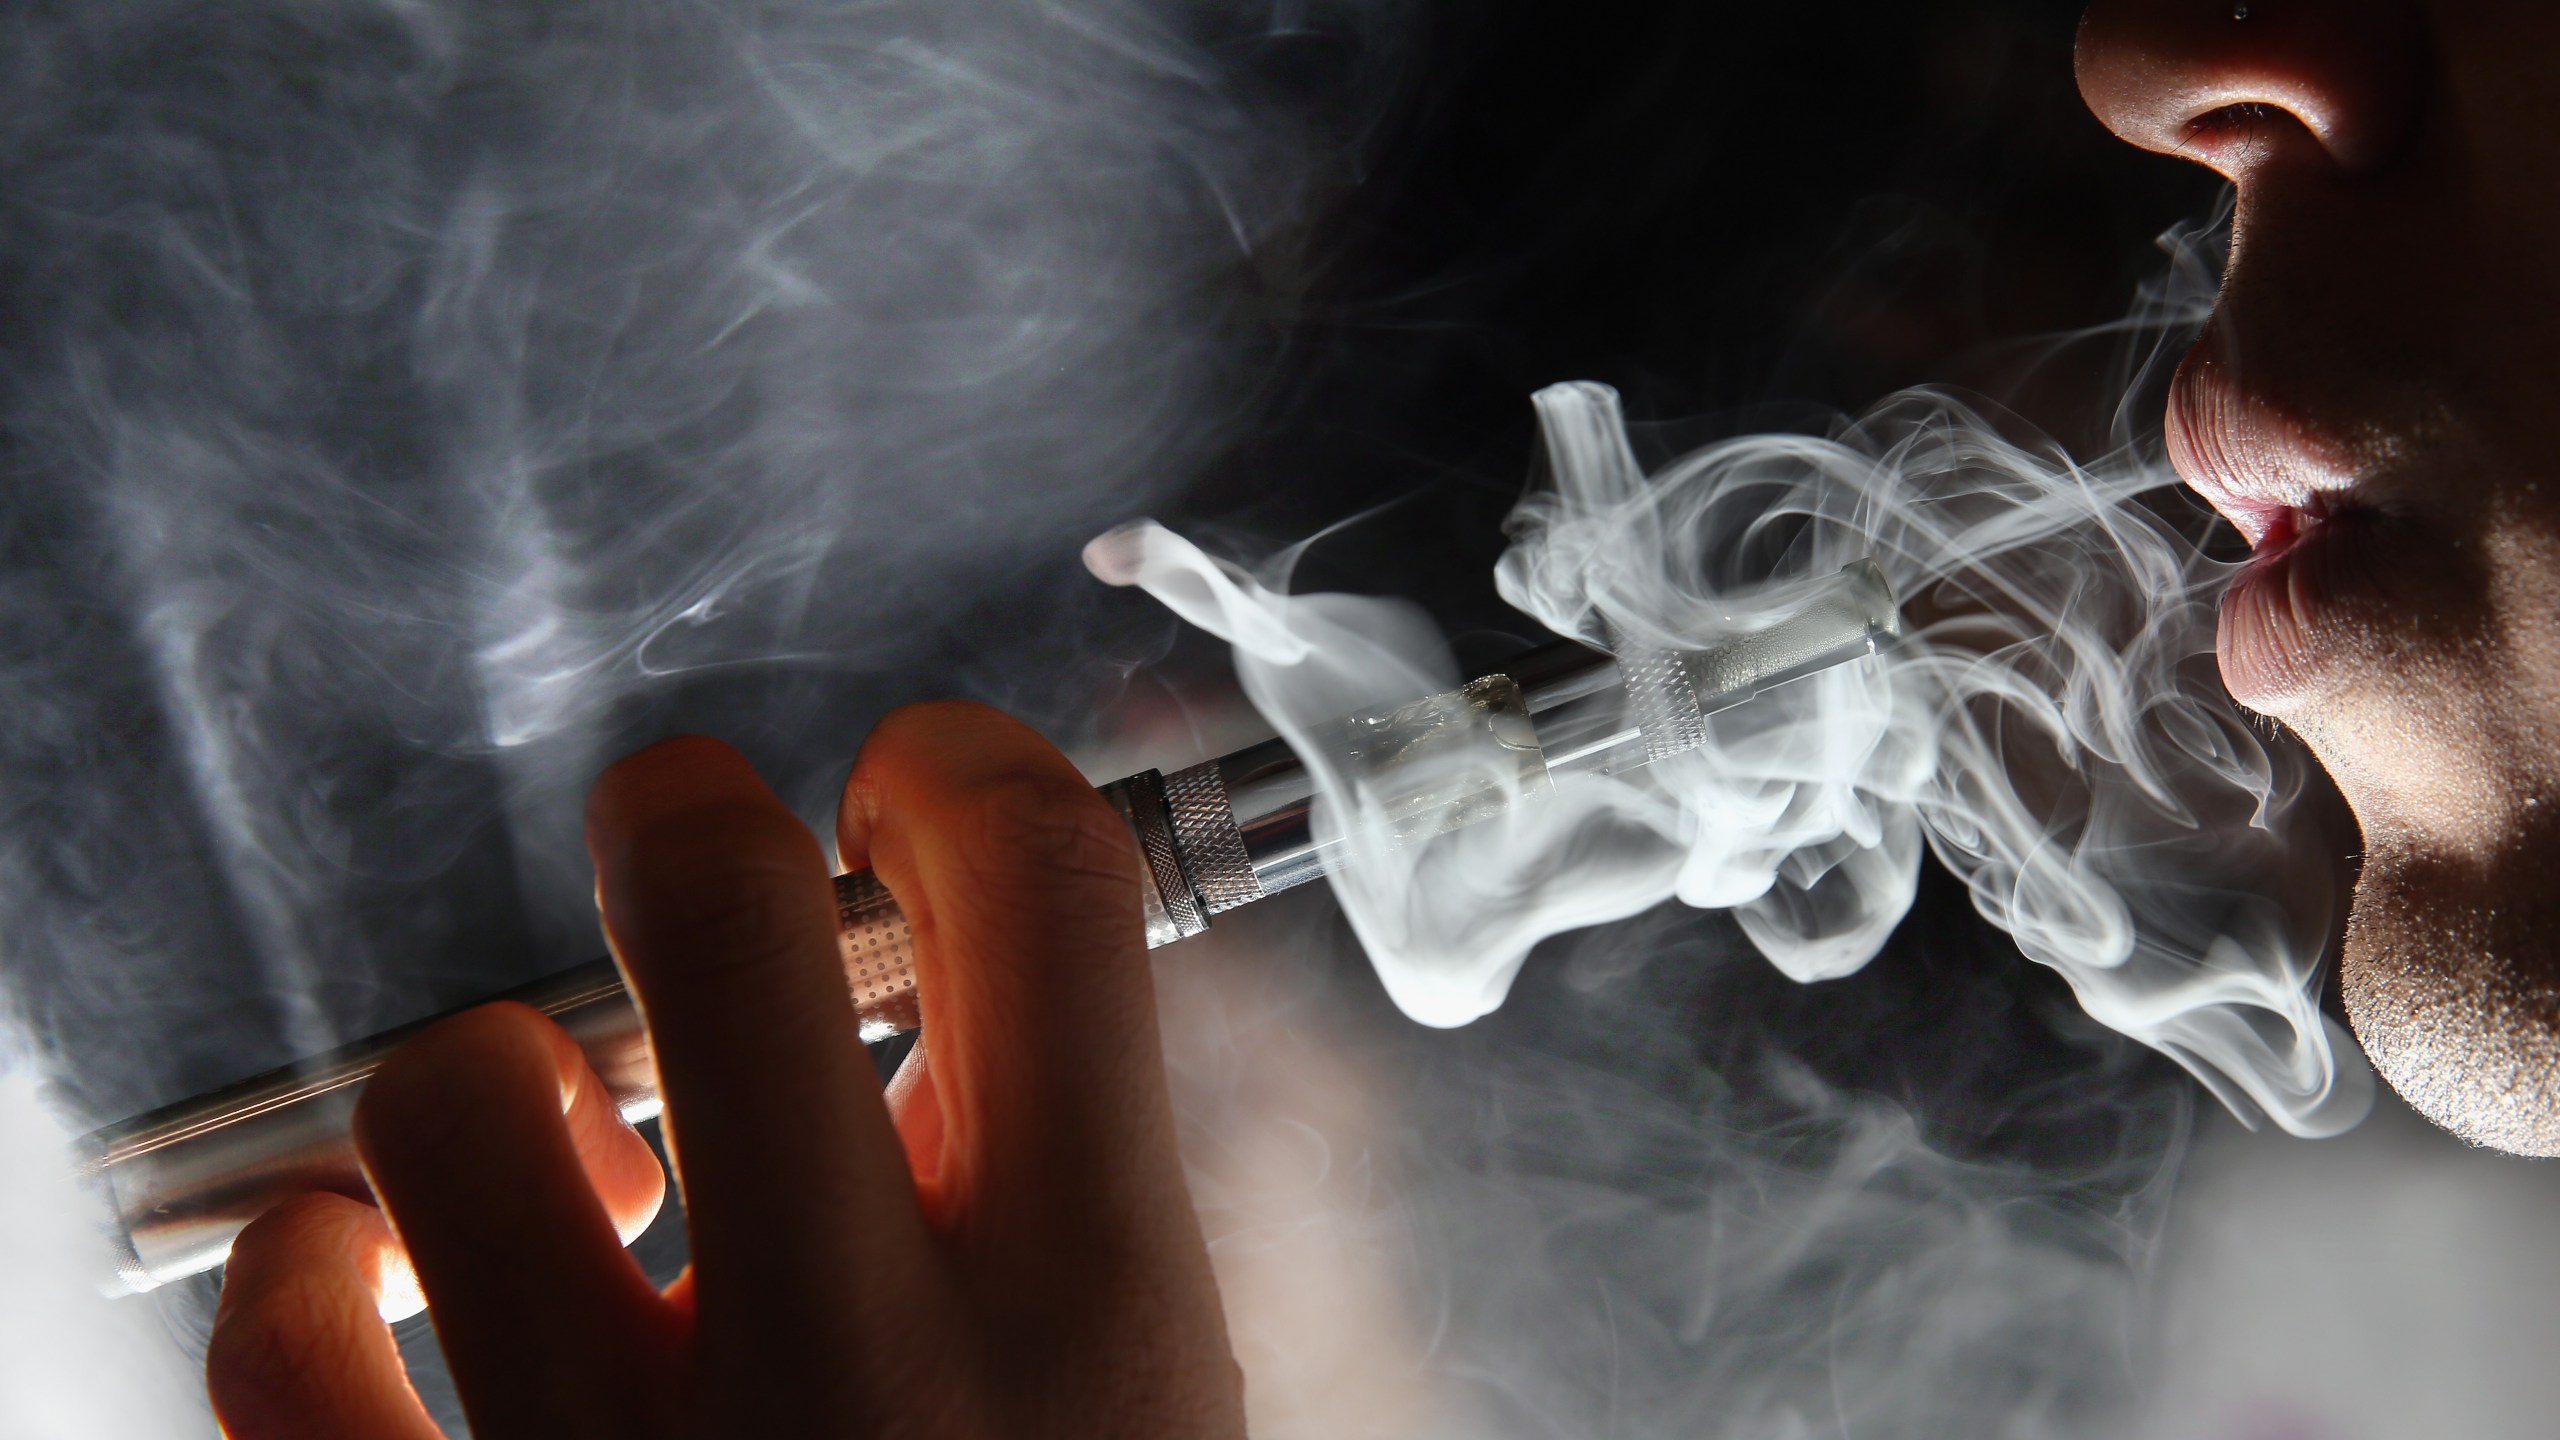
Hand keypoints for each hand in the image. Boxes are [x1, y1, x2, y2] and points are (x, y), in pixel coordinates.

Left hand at [203, 704, 1244, 1436]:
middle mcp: (860, 1372)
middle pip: (715, 899)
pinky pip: (275, 1333)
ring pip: (456, 1092)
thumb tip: (1000, 976)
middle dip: (698, 825)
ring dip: (508, 1077)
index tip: (909, 810)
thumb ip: (1114, 1198)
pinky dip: (312, 1266)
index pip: (1034, 879)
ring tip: (574, 1143)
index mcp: (1093, 1310)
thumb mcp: (1176, 1421)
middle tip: (706, 876)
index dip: (958, 772)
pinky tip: (392, 1282)